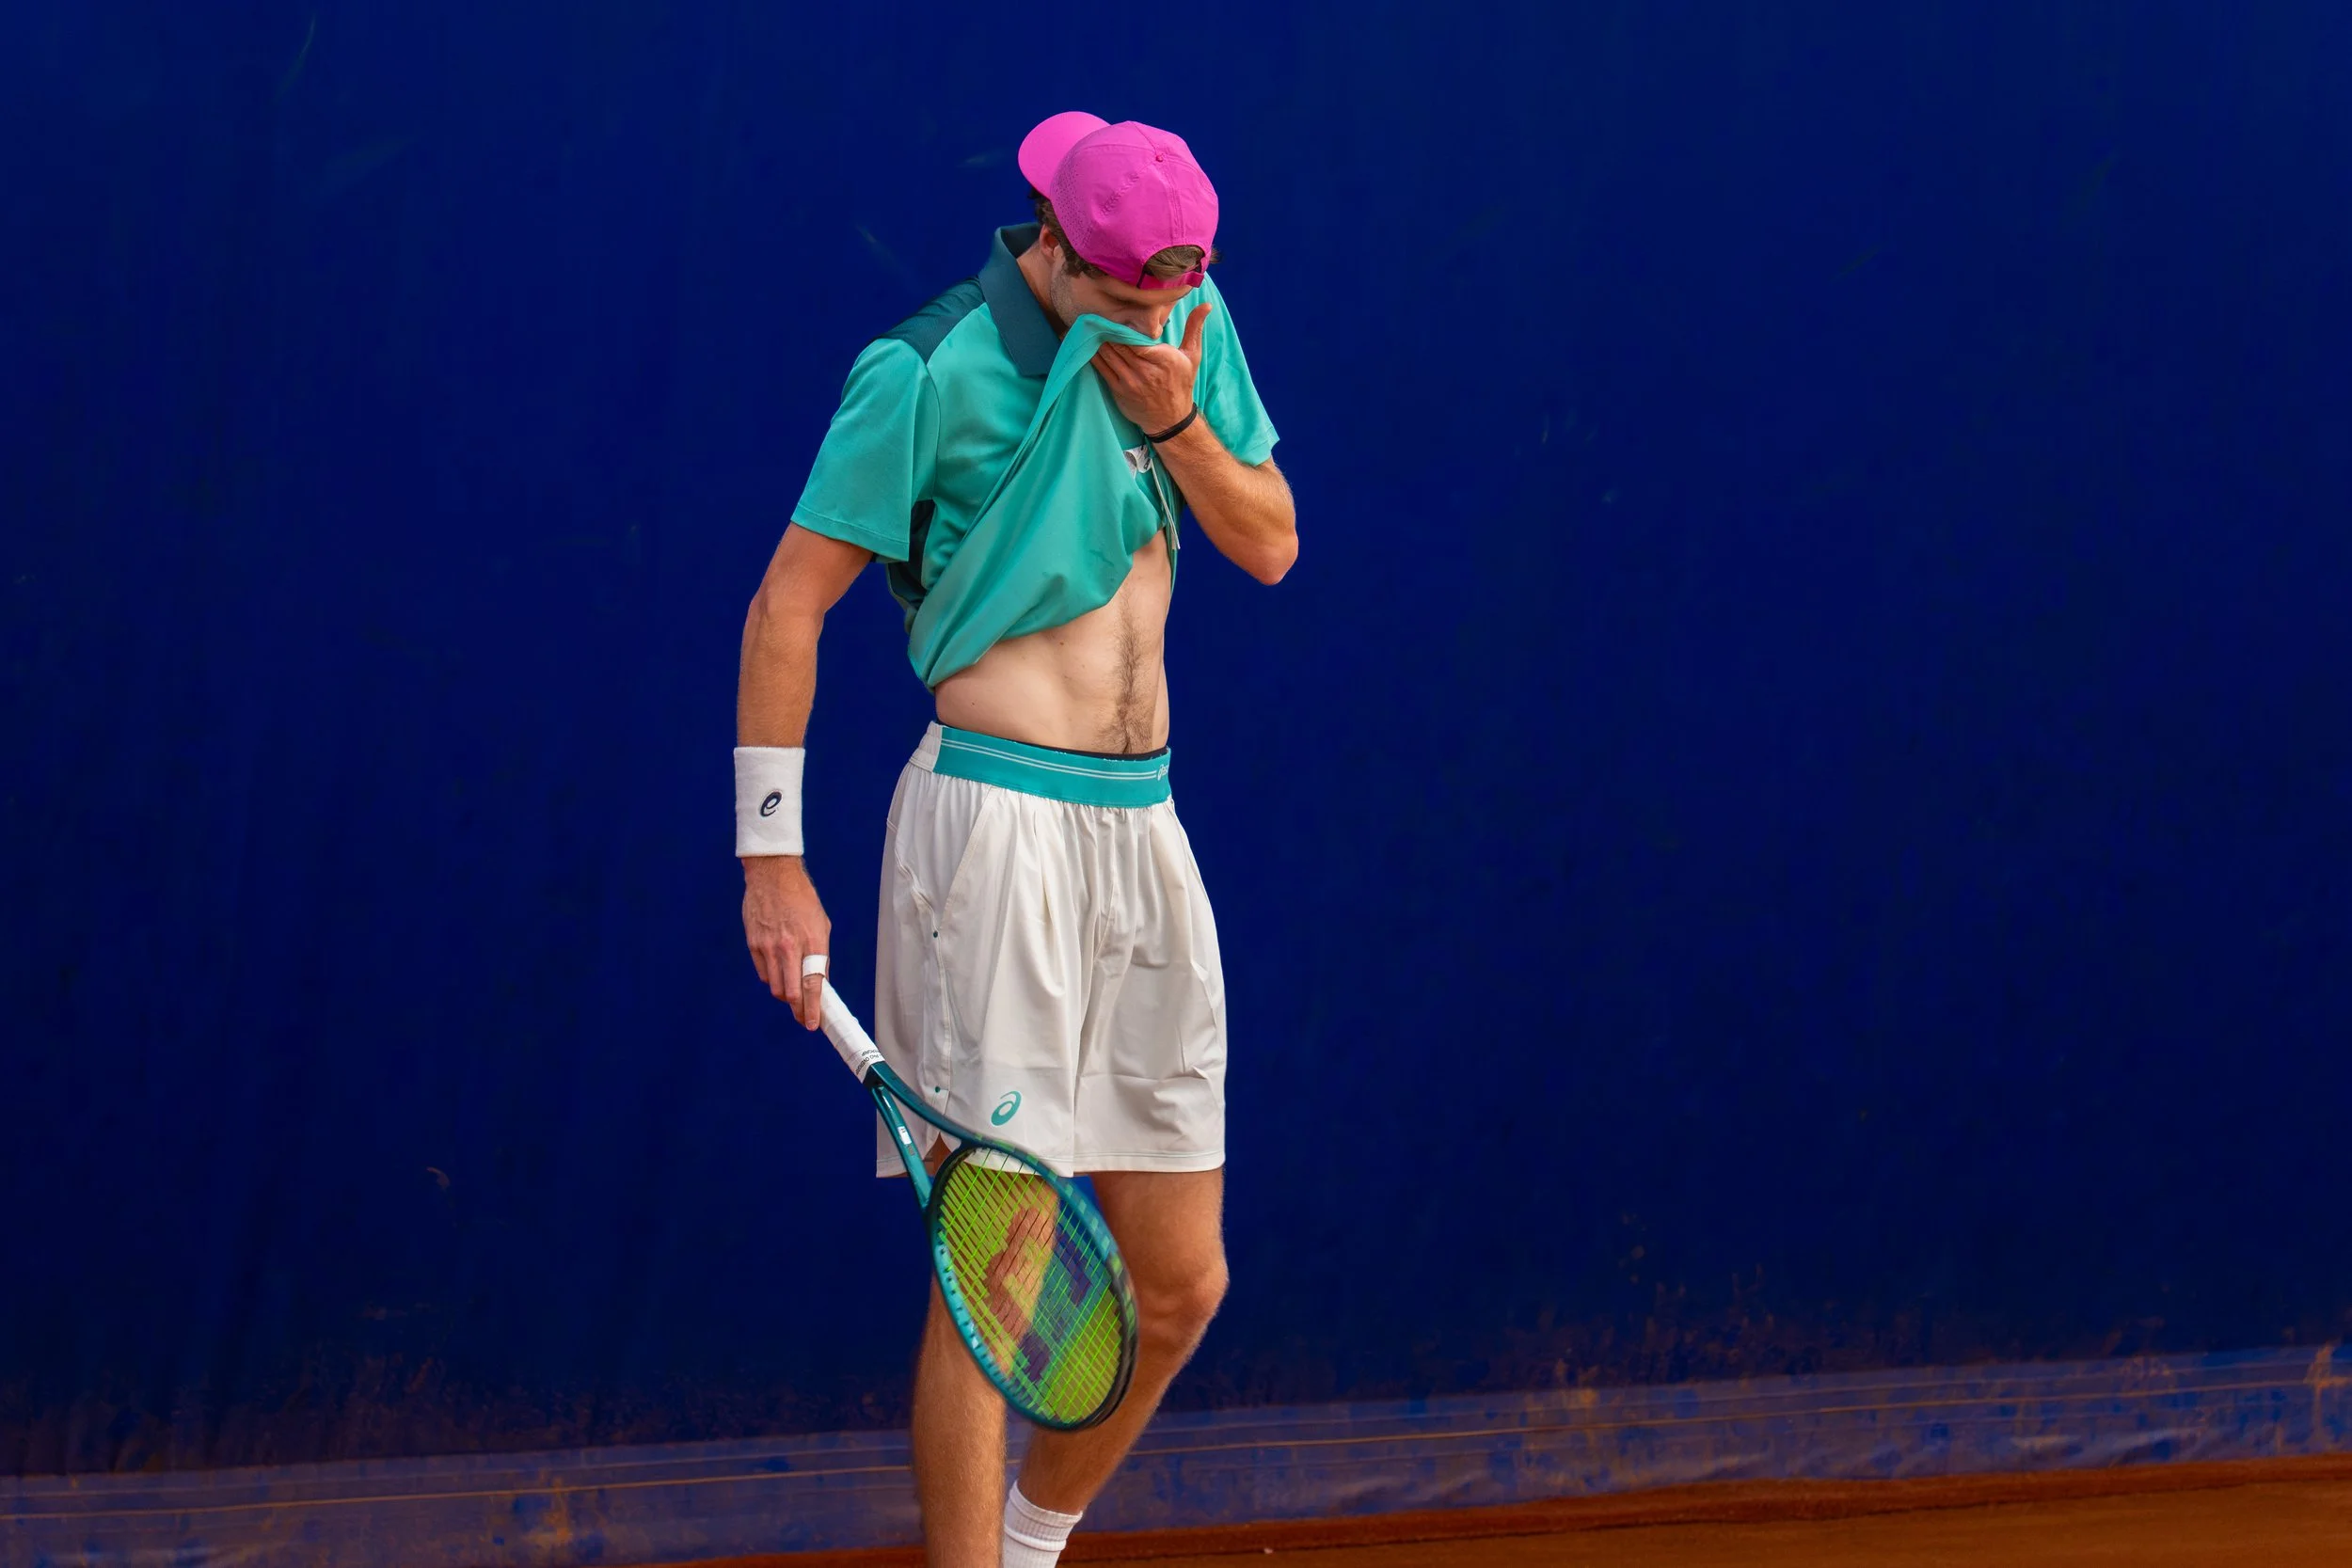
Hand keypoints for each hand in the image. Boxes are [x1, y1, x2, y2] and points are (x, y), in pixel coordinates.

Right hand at [742, 855, 830, 1028]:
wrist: (773, 876)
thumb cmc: (802, 899)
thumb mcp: (821, 925)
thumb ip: (820, 955)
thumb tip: (820, 981)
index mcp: (812, 941)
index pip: (813, 984)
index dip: (812, 1009)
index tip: (812, 1024)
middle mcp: (790, 948)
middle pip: (792, 992)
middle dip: (798, 1010)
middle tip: (803, 1017)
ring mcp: (769, 948)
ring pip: (775, 987)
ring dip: (785, 994)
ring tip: (793, 991)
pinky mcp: (753, 945)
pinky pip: (763, 973)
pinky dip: (772, 978)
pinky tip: (778, 971)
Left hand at [1091, 302, 1210, 434]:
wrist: (1171, 420)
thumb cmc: (1181, 384)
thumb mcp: (1192, 356)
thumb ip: (1194, 328)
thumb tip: (1206, 305)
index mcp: (1163, 359)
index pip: (1136, 338)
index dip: (1122, 326)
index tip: (1115, 314)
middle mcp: (1146, 371)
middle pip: (1119, 344)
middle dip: (1106, 329)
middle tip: (1096, 315)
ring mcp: (1130, 382)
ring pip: (1108, 354)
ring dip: (1097, 340)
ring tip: (1089, 326)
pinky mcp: (1118, 390)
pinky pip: (1102, 369)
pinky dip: (1094, 355)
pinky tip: (1088, 344)